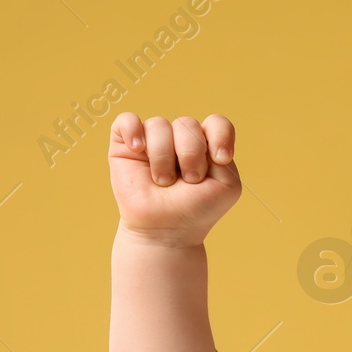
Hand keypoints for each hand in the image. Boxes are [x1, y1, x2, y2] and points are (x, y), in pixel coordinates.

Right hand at [108, 112, 242, 245]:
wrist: (166, 231)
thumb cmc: (196, 209)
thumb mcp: (227, 186)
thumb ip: (225, 154)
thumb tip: (202, 133)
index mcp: (206, 144)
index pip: (216, 123)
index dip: (220, 136)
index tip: (221, 160)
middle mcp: (179, 138)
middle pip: (187, 124)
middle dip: (191, 156)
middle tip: (188, 182)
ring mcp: (152, 140)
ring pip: (159, 125)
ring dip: (164, 158)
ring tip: (163, 181)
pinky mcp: (125, 145)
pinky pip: (126, 121)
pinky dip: (133, 131)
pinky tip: (138, 150)